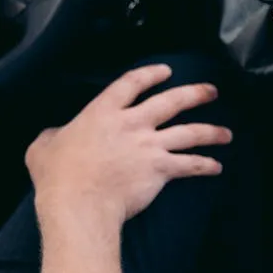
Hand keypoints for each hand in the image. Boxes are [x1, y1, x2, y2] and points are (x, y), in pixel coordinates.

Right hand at [26, 64, 231, 227]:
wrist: (80, 201)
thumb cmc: (59, 175)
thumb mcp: (46, 145)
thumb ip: (55, 134)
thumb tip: (56, 136)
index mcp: (103, 112)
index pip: (131, 83)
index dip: (151, 74)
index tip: (166, 71)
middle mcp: (132, 123)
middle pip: (172, 102)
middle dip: (195, 94)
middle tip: (212, 92)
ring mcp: (150, 145)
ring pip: (190, 133)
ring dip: (212, 132)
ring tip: (227, 133)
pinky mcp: (162, 168)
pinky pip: (191, 164)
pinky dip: (206, 165)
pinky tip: (217, 167)